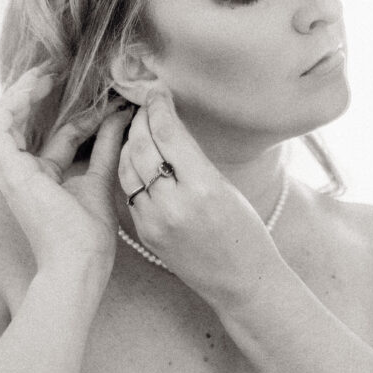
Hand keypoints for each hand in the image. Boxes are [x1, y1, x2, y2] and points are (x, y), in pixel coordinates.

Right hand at [0, 67, 133, 281]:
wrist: (78, 264)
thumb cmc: (89, 237)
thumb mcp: (101, 179)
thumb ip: (108, 147)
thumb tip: (122, 115)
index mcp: (47, 180)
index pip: (63, 137)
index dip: (85, 116)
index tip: (112, 102)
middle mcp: (25, 174)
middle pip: (28, 124)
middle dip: (41, 94)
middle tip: (61, 68)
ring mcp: (12, 172)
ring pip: (6, 120)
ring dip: (23, 92)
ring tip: (46, 70)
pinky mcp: (7, 170)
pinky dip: (13, 102)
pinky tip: (34, 84)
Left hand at [117, 89, 281, 307]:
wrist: (241, 281)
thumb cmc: (244, 229)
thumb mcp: (225, 185)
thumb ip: (193, 156)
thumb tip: (168, 123)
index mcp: (203, 186)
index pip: (168, 133)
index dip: (158, 106)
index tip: (156, 90)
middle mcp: (174, 203)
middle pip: (142, 146)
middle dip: (140, 119)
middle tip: (145, 103)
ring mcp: (155, 221)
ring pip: (128, 167)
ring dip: (129, 141)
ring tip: (138, 126)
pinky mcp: (144, 233)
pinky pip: (129, 191)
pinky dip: (130, 168)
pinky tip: (136, 156)